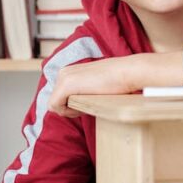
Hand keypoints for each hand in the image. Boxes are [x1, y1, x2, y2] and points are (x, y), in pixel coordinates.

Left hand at [48, 51, 182, 117]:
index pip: (60, 97)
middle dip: (69, 108)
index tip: (87, 104)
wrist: (128, 72)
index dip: (71, 106)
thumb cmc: (117, 81)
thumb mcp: (95, 84)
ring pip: (54, 105)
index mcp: (69, 71)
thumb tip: (76, 104)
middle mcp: (63, 72)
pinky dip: (67, 112)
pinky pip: (55, 106)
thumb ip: (83, 90)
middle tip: (88, 106)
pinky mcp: (66, 85)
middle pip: (56, 101)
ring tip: (87, 105)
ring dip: (69, 111)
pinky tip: (83, 107)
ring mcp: (64, 77)